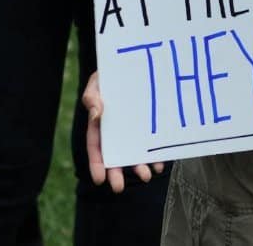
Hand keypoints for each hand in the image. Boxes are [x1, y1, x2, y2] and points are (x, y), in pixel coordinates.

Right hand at [83, 72, 164, 192]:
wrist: (132, 64)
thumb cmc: (108, 75)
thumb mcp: (96, 83)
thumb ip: (92, 97)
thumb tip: (96, 115)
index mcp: (100, 124)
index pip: (96, 147)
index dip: (96, 164)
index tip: (99, 179)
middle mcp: (117, 131)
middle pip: (114, 155)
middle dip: (116, 173)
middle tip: (119, 188)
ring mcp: (134, 129)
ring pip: (135, 151)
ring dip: (139, 165)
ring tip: (147, 175)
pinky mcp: (149, 125)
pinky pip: (152, 142)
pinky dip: (155, 154)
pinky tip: (160, 163)